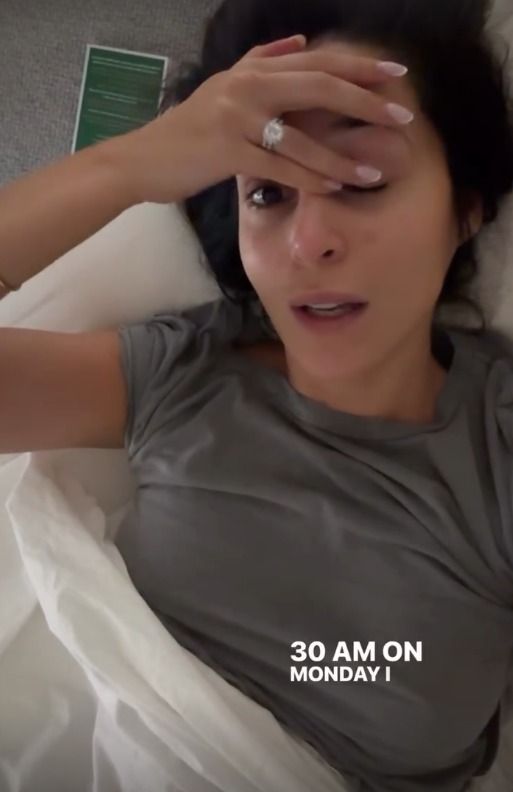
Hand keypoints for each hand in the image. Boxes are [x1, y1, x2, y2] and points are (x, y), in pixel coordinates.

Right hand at [106, 34, 412, 204]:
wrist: (144, 159)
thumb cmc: (187, 130)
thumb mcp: (222, 85)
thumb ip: (260, 60)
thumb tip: (300, 42)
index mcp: (252, 71)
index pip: (316, 62)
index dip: (358, 67)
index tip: (395, 76)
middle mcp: (248, 86)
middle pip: (319, 86)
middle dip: (365, 102)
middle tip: (401, 115)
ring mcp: (237, 118)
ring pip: (302, 137)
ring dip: (342, 157)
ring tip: (373, 172)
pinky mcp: (227, 151)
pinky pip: (279, 167)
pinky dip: (309, 178)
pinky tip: (334, 188)